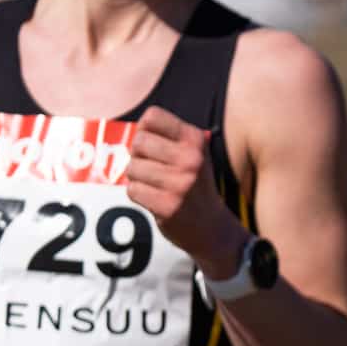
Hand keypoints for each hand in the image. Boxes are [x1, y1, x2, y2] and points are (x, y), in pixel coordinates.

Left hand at [124, 105, 237, 269]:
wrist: (213, 228)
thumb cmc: (194, 185)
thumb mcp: (193, 153)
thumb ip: (169, 135)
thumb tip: (140, 127)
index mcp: (196, 140)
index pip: (152, 117)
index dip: (145, 131)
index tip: (156, 147)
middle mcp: (191, 159)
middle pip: (138, 142)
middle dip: (139, 156)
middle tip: (155, 170)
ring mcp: (181, 183)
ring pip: (133, 167)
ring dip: (138, 178)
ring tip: (157, 186)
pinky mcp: (168, 205)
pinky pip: (133, 190)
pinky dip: (139, 195)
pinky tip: (156, 200)